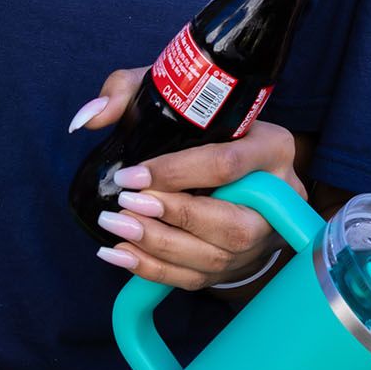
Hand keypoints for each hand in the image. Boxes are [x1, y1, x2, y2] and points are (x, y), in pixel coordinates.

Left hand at [71, 66, 300, 290]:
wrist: (239, 161)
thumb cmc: (206, 124)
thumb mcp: (177, 95)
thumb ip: (131, 91)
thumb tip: (90, 118)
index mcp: (273, 147)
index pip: (227, 165)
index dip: (177, 173)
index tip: (130, 176)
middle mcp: (279, 196)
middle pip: (230, 223)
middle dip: (172, 217)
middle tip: (123, 206)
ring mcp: (263, 236)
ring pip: (215, 256)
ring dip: (158, 246)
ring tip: (116, 228)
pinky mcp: (240, 263)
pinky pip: (197, 277)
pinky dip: (154, 270)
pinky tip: (120, 255)